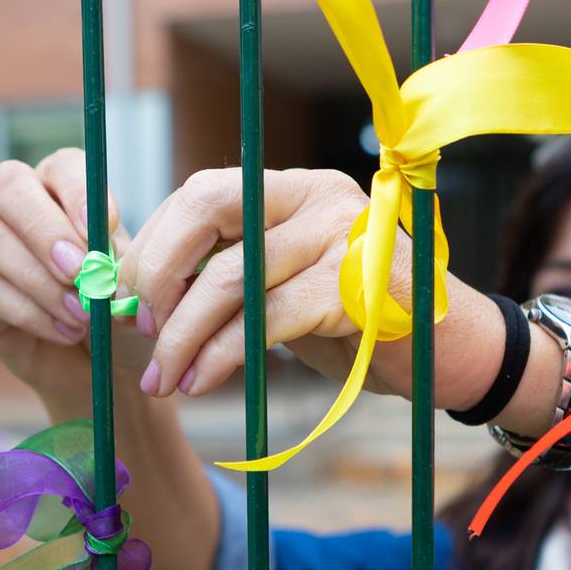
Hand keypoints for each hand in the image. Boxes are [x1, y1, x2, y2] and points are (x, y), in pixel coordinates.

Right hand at [0, 149, 152, 414]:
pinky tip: (66, 332)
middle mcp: (18, 210)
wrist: (106, 372)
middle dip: (44, 228)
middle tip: (79, 270)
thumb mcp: (134, 287)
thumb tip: (102, 263)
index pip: (60, 166)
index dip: (77, 190)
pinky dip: (32, 314)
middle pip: (6, 186)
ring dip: (41, 281)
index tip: (106, 226)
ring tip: (83, 315)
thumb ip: (120, 265)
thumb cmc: (123, 316)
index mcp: (62, 191)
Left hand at [117, 168, 500, 408]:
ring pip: (231, 275)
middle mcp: (318, 195)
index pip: (201, 192)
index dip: (153, 244)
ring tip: (163, 379)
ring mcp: (341, 236)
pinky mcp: (355, 288)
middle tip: (137, 330)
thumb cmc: (354, 322)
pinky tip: (202, 381)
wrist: (444, 355)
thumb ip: (226, 276)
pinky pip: (264, 319)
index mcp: (293, 188)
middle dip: (156, 272)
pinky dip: (221, 355)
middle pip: (208, 207)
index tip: (125, 299)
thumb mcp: (282, 287)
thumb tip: (132, 297)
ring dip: (182, 335)